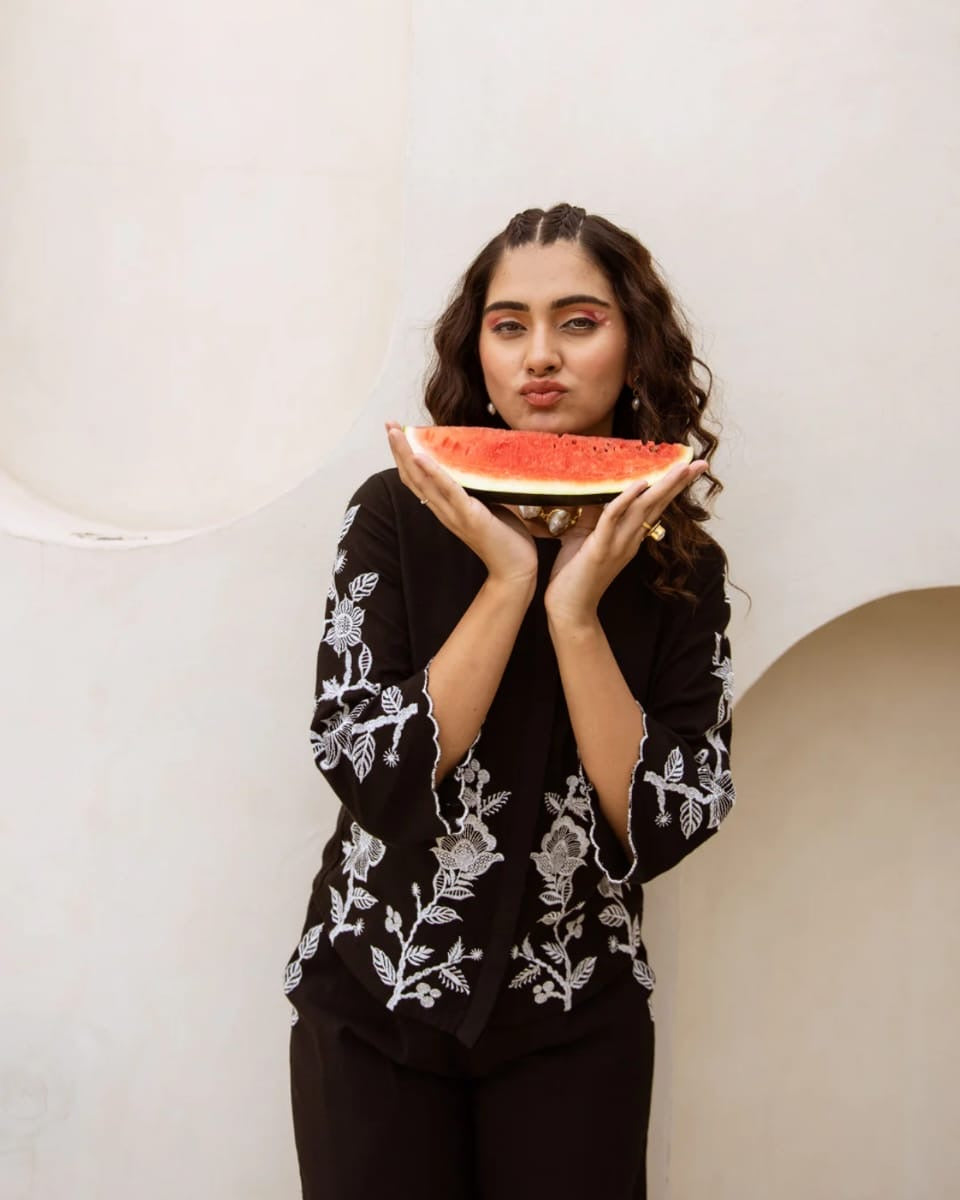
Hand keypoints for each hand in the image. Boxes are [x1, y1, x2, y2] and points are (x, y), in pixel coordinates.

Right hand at [385, 421, 538, 587]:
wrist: (516, 570)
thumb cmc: (506, 538)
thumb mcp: (489, 504)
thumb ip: (479, 487)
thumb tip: (484, 462)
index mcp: (446, 508)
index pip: (418, 480)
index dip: (405, 457)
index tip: (398, 433)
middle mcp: (443, 511)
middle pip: (412, 477)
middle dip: (399, 449)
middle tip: (388, 425)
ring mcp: (453, 514)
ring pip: (422, 481)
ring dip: (407, 455)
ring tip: (397, 433)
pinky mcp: (469, 516)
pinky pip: (448, 491)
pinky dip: (433, 473)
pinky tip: (420, 457)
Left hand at [543, 459, 709, 625]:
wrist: (568, 610)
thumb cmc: (574, 576)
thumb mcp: (584, 539)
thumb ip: (592, 518)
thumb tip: (590, 490)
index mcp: (629, 538)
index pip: (654, 508)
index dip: (670, 488)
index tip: (687, 468)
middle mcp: (629, 540)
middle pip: (658, 505)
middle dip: (679, 482)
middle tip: (699, 463)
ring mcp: (617, 546)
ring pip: (644, 509)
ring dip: (663, 486)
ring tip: (680, 467)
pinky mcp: (600, 550)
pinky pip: (614, 520)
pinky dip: (626, 500)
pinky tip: (639, 484)